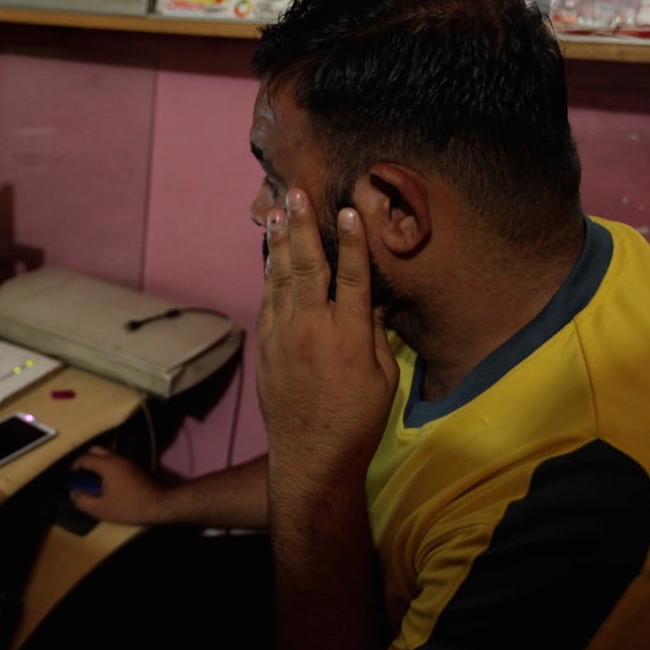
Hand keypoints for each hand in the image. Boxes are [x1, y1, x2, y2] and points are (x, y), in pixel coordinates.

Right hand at [66, 446, 169, 525]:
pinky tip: (107, 479)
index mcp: (106, 465)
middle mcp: (116, 457)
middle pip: (96, 449)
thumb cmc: (129, 507)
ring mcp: (127, 460)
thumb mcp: (102, 509)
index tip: (69, 474)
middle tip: (79, 472)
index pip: (84, 458)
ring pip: (107, 452)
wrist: (159, 504)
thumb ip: (83, 501)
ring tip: (92, 475)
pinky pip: (116, 458)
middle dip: (85, 458)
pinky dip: (107, 463)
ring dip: (97, 460)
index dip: (73, 466)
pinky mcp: (135, 466)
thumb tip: (74, 493)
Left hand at [257, 188, 398, 497]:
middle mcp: (313, 329)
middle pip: (309, 266)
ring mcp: (284, 336)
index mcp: (351, 336)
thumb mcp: (384, 378)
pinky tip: (271, 254)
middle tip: (297, 192)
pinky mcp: (266, 346)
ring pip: (281, 278)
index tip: (348, 209)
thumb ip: (376, 334)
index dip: (353, 241)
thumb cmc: (358, 421)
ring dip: (280, 242)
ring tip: (278, 211)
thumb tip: (373, 301)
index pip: (354, 277)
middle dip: (304, 226)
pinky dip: (269, 274)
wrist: (311, 456)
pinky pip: (268, 300)